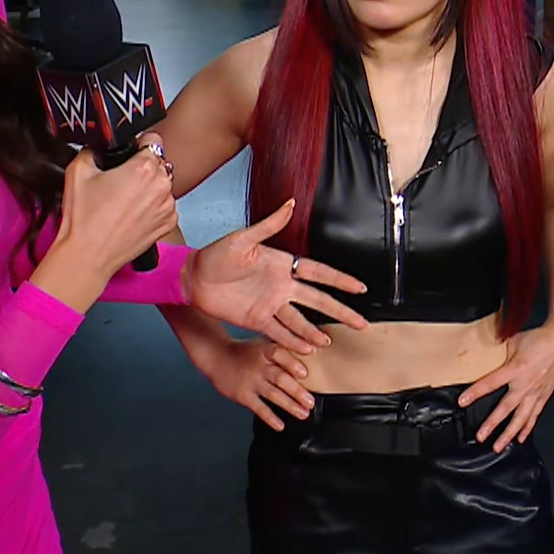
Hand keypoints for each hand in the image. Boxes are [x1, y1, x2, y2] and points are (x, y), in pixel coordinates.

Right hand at [35, 134, 179, 310]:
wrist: (87, 255)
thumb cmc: (84, 218)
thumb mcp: (78, 169)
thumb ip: (94, 149)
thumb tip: (100, 146)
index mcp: (144, 168)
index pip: (153, 139)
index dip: (138, 145)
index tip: (129, 153)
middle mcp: (162, 185)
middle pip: (158, 163)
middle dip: (141, 168)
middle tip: (119, 181)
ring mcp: (168, 206)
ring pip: (162, 185)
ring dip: (149, 188)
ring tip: (123, 202)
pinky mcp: (168, 224)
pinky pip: (164, 206)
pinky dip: (152, 208)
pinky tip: (131, 215)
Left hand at [184, 200, 370, 354]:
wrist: (192, 278)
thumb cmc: (215, 254)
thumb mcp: (242, 238)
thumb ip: (268, 225)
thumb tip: (291, 204)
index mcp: (282, 264)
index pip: (318, 273)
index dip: (340, 280)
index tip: (360, 288)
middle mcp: (281, 286)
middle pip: (317, 301)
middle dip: (340, 312)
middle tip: (361, 323)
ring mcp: (270, 305)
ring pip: (299, 321)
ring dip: (314, 332)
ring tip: (328, 342)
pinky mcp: (256, 320)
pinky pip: (278, 332)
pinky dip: (292, 340)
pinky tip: (306, 349)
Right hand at [185, 326, 315, 432]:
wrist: (217, 357)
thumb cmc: (245, 352)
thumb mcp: (262, 345)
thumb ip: (282, 352)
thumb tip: (309, 356)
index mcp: (265, 351)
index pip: (280, 355)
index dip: (292, 364)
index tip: (306, 373)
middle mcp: (259, 366)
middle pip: (280, 378)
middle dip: (297, 392)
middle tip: (311, 402)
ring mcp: (251, 381)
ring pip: (273, 394)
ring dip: (290, 406)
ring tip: (303, 414)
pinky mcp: (242, 395)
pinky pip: (258, 408)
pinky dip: (270, 417)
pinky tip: (280, 425)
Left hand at [457, 319, 553, 451]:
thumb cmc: (538, 339)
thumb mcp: (514, 341)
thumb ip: (500, 352)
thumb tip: (486, 355)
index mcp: (515, 369)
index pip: (491, 383)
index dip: (475, 392)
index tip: (462, 401)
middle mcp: (525, 384)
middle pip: (505, 408)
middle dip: (492, 424)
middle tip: (481, 437)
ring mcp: (536, 392)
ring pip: (521, 418)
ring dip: (509, 434)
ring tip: (498, 447)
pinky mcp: (544, 396)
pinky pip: (534, 415)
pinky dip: (527, 428)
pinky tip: (520, 439)